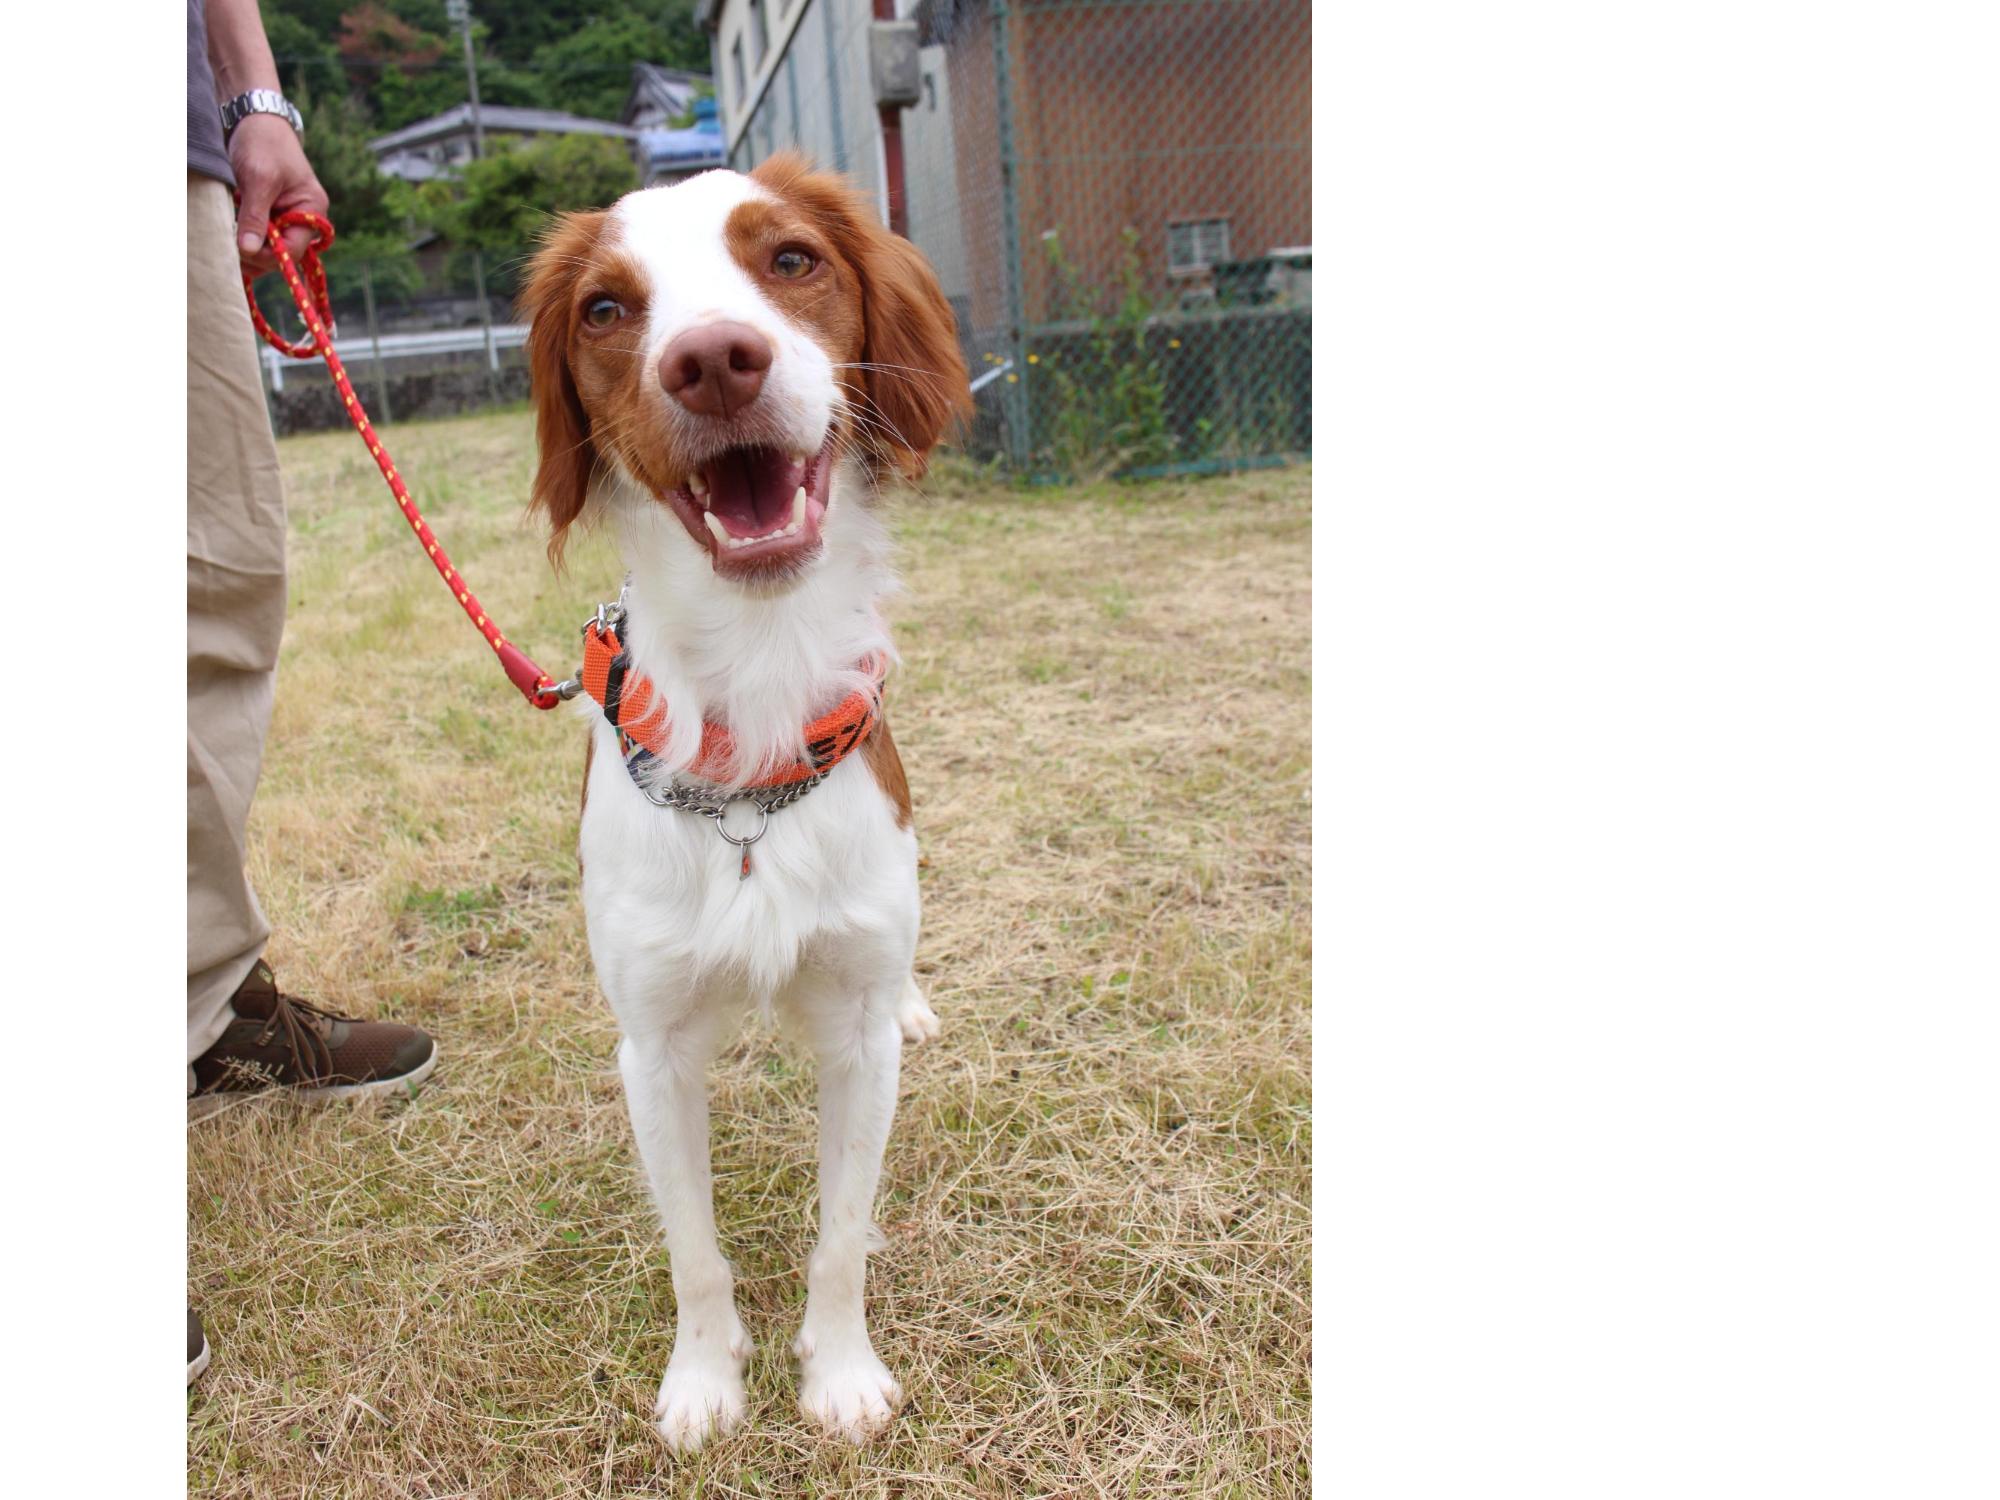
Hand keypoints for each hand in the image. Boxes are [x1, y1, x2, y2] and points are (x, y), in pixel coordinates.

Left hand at [228, 113, 329, 276]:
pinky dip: (243, 237)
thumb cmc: (263, 142)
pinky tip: (228, 233)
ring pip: (269, 247)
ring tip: (225, 243)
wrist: (254, 116)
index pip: (293, 250)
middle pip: (282, 253)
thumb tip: (248, 251)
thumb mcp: (259, 179)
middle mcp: (303, 217)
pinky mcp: (269, 211)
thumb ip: (255, 216)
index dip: (268, 256)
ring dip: (247, 248)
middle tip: (227, 252)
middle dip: (256, 255)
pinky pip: (259, 234)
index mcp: (311, 210)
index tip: (240, 251)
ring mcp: (286, 215)